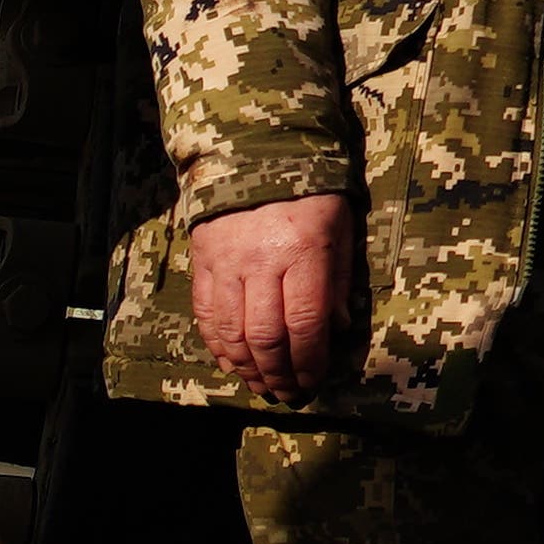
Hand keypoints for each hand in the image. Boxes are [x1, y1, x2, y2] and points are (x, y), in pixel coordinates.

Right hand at [189, 192, 364, 400]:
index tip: (313, 380)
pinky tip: (232, 362)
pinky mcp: (203, 261)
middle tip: (288, 392)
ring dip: (247, 367)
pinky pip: (206, 314)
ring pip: (231, 332)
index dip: (309, 360)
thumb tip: (336, 329)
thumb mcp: (341, 228)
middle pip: (265, 335)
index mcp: (303, 251)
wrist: (257, 151)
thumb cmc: (311, 192)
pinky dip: (218, 345)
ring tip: (262, 384)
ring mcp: (227, 263)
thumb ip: (337, 279)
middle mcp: (261, 261)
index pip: (305, 322)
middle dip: (278, 372)